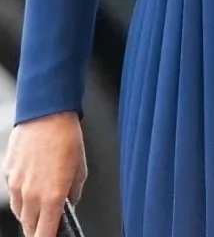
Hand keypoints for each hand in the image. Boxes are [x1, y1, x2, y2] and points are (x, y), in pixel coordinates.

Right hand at [3, 111, 85, 236]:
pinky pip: (14, 195)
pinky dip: (22, 196)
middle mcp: (31, 196)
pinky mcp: (8, 176)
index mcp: (52, 196)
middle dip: (39, 229)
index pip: (44, 235)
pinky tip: (32, 184)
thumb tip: (68, 205)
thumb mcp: (80, 168)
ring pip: (20, 213)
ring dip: (30, 213)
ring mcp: (16, 187)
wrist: (46, 114)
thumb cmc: (67, 138)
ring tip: (42, 202)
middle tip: (49, 224)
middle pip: (30, 227)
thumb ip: (73, 192)